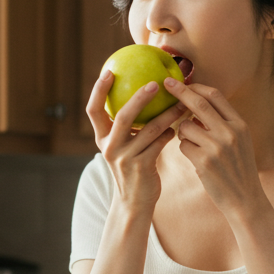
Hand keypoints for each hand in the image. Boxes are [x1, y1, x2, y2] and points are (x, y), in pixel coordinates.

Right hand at [86, 70, 184, 214]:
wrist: (134, 202)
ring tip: (180, 104)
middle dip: (139, 97)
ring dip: (167, 114)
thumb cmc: (132, 168)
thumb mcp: (123, 147)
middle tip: (155, 83)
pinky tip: (176, 128)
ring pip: (149, 129)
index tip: (108, 71)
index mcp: (102, 139)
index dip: (98, 90)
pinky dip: (170, 133)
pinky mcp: (141, 167)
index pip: (93, 110)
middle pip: (122, 115)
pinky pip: (160, 143)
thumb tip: (142, 95)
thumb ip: (127, 127)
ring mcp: (124, 158)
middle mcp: (109, 147)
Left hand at [162, 78, 267, 219]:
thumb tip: (196, 103)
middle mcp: (230, 132)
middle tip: (165, 84)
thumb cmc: (238, 169)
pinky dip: (184, 149)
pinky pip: (182, 146)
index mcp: (240, 124)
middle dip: (180, 92)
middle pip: (198, 103)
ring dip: (182, 132)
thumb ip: (222, 123)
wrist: (245, 200)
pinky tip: (196, 160)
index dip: (196, 86)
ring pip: (185, 126)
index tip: (182, 81)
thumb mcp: (239, 142)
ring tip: (194, 145)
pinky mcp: (204, 162)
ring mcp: (217, 147)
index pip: (216, 95)